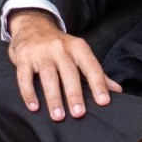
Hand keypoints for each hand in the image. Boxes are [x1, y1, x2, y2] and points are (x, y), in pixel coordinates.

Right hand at [6, 9, 121, 121]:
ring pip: (48, 75)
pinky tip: (34, 107)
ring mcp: (40, 51)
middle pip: (69, 72)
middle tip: (79, 113)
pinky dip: (29, 93)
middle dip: (74, 93)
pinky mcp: (23, 56)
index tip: (103, 102)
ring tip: (57, 116)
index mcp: (77, 47)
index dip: (98, 84)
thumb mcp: (79, 53)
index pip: (91, 66)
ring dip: (53, 97)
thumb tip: (117, 90)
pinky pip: (24, 76)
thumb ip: (96, 72)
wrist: (32, 25)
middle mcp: (60, 47)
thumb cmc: (60, 46)